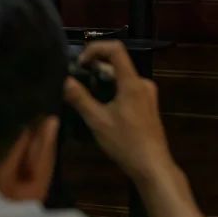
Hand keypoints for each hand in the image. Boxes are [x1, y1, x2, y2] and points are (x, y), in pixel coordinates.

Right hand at [63, 41, 175, 182]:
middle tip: (77, 82)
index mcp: (132, 83)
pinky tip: (101, 107)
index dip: (95, 48)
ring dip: (102, 81)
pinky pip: (127, 89)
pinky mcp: (147, 106)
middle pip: (117, 64)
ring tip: (85, 96)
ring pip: (121, 78)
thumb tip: (64, 80)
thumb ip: (80, 98)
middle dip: (95, 68)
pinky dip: (112, 91)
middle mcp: (142, 83)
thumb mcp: (97, 121)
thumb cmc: (126, 143)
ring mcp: (147, 95)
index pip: (115, 49)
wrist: (153, 168)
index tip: (80, 63)